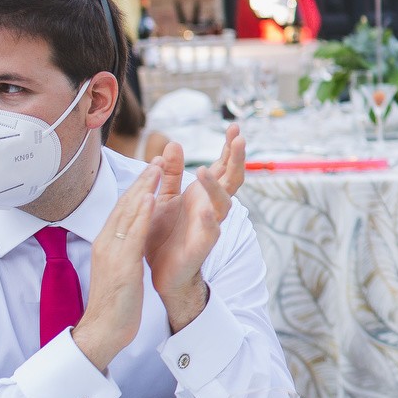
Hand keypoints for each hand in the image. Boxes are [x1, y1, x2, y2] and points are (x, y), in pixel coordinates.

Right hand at [71, 159, 161, 371]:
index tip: (149, 172)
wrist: (103, 330)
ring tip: (155, 169)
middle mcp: (105, 243)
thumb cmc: (114, 302)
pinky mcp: (122, 265)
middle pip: (123, 206)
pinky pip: (133, 235)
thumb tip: (127, 236)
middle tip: (155, 160)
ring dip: (142, 189)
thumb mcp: (117, 268)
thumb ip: (120, 249)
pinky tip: (152, 198)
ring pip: (127, 214)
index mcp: (105, 244)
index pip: (121, 210)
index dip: (135, 189)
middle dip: (139, 182)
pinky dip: (142, 214)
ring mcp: (112, 253)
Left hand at [143, 126, 246, 330]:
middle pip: (232, 179)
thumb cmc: (165, 234)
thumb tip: (173, 144)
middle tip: (238, 138)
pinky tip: (205, 211)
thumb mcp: (164, 197)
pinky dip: (209, 221)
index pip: (223, 166)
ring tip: (204, 169)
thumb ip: (170, 173)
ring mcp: (210, 226)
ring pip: (224, 203)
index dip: (229, 147)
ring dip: (216, 186)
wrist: (160, 271)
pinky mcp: (201, 246)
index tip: (234, 126)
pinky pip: (210, 233)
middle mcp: (212, 207)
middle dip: (236, 159)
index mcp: (203, 194)